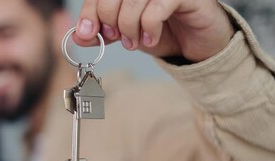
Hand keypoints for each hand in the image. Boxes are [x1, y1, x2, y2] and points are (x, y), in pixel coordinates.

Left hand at [73, 0, 234, 61]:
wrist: (195, 42)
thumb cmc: (161, 31)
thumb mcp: (124, 33)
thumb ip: (102, 32)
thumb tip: (79, 36)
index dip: (90, 11)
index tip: (87, 33)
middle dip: (110, 20)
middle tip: (119, 38)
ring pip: (133, 1)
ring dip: (129, 27)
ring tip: (135, 42)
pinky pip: (156, 8)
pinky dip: (149, 28)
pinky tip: (151, 39)